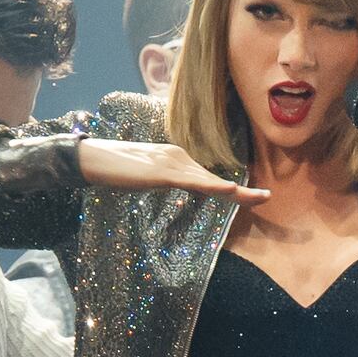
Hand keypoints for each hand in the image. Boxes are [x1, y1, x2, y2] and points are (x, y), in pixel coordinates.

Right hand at [78, 138, 266, 203]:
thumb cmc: (113, 168)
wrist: (90, 159)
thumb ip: (159, 179)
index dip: (229, 190)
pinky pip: (191, 182)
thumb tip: (169, 184)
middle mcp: (178, 158)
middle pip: (214, 180)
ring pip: (209, 181)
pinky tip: (229, 191)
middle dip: (241, 192)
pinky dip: (212, 186)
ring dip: (236, 192)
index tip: (250, 197)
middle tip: (266, 198)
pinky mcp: (161, 172)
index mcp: (175, 160)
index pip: (207, 179)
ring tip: (259, 198)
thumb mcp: (143, 177)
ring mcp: (170, 164)